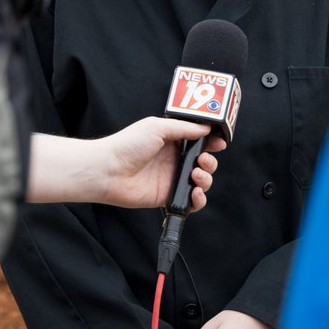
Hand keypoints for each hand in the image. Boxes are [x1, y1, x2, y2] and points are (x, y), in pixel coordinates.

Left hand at [26, 118, 223, 207]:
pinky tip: (195, 193)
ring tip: (196, 175)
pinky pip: (191, 202)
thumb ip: (184, 128)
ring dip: (206, 178)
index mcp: (172, 141)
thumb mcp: (157, 127)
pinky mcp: (168, 197)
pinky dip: (199, 199)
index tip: (220, 143)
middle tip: (203, 160)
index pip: (199, 141)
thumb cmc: (127, 145)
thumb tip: (205, 129)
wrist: (108, 170)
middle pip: (204, 162)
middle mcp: (174, 160)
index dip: (212, 143)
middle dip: (210, 161)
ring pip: (201, 182)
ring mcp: (172, 179)